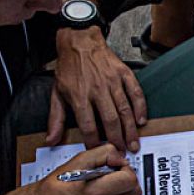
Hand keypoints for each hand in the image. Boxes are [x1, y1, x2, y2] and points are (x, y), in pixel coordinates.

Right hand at [21, 145, 139, 194]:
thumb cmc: (55, 185)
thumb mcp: (76, 161)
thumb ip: (102, 153)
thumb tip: (121, 158)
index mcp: (90, 192)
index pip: (128, 180)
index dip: (126, 168)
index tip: (116, 165)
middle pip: (135, 192)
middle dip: (128, 179)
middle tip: (114, 174)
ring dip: (123, 190)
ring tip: (107, 184)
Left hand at [49, 27, 148, 152]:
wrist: (79, 41)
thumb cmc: (69, 68)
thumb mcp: (56, 93)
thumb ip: (55, 118)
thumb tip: (51, 139)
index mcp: (79, 96)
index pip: (88, 125)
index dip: (94, 142)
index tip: (98, 151)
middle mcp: (97, 89)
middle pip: (110, 120)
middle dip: (117, 140)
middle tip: (122, 153)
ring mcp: (112, 81)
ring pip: (124, 109)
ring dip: (130, 129)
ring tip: (133, 143)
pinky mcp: (123, 73)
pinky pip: (135, 93)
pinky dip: (140, 107)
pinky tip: (141, 120)